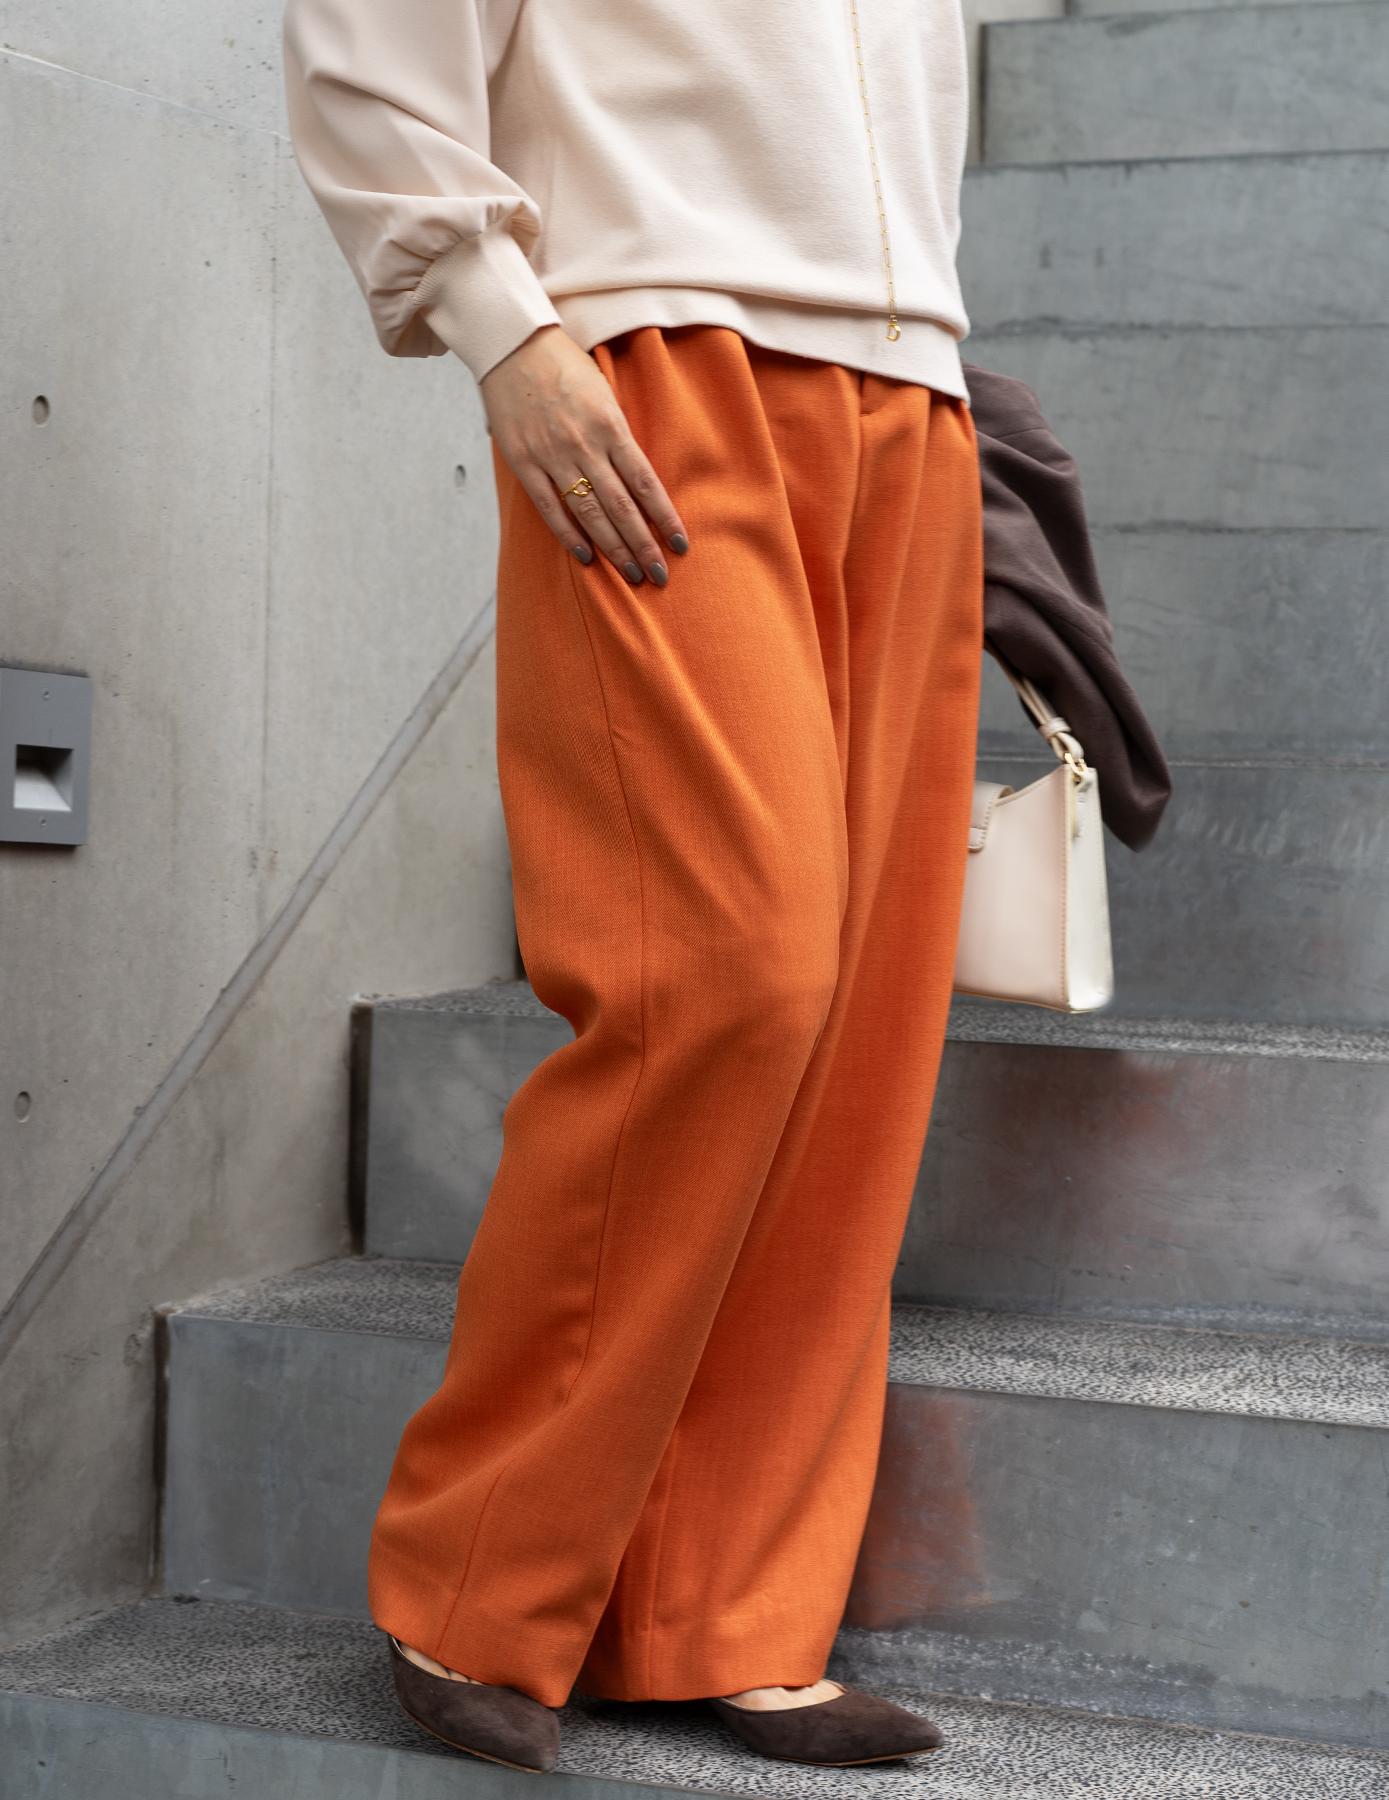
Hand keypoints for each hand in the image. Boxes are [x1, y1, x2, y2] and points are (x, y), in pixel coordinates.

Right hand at [480, 325, 689, 586]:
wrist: (513, 345)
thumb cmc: (565, 366)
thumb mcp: (604, 393)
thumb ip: (619, 436)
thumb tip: (639, 479)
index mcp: (610, 425)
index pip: (645, 482)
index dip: (664, 517)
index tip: (680, 545)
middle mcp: (584, 445)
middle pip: (622, 506)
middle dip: (643, 545)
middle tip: (659, 575)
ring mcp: (552, 456)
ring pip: (589, 513)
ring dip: (613, 548)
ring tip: (631, 574)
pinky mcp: (524, 462)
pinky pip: (550, 507)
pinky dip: (569, 535)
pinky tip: (586, 557)